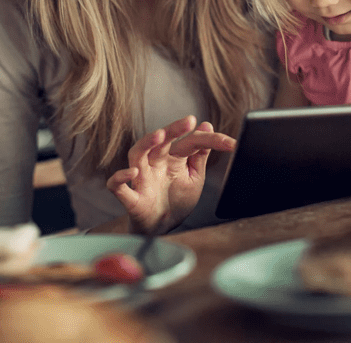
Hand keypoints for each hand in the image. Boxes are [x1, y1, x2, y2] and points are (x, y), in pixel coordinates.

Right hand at [106, 115, 235, 234]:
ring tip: (159, 135)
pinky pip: (118, 186)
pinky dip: (121, 178)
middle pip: (161, 140)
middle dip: (173, 129)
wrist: (161, 229)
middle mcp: (156, 163)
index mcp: (173, 157)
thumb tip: (207, 125)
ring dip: (146, 143)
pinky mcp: (132, 198)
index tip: (232, 143)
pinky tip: (133, 173)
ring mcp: (142, 179)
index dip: (212, 140)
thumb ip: (199, 155)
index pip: (191, 142)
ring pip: (137, 154)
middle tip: (188, 120)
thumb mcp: (194, 177)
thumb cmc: (175, 199)